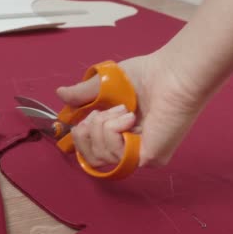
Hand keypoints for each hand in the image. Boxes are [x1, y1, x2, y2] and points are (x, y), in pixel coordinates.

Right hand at [56, 52, 205, 166]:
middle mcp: (130, 147)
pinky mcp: (147, 159)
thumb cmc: (148, 74)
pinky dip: (112, 133)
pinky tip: (128, 118)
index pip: (91, 149)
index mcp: (121, 132)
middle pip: (90, 158)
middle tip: (99, 113)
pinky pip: (114, 156)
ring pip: (99, 156)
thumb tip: (60, 94)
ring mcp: (139, 155)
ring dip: (102, 127)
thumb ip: (82, 94)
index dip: (78, 138)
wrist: (171, 74)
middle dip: (85, 132)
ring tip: (122, 110)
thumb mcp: (105, 83)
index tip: (75, 120)